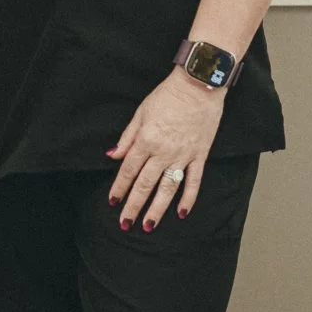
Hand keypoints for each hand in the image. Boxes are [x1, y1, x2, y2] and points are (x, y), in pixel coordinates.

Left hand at [107, 71, 224, 231]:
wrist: (198, 85)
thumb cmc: (167, 95)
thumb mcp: (141, 112)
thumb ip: (127, 137)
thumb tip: (112, 156)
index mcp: (146, 140)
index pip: (128, 170)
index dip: (119, 188)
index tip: (113, 203)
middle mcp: (163, 152)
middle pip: (145, 185)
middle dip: (134, 206)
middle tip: (126, 224)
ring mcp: (182, 155)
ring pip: (167, 189)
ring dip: (157, 209)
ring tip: (148, 225)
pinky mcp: (199, 155)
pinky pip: (194, 181)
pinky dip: (188, 199)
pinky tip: (182, 212)